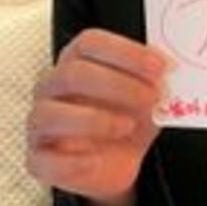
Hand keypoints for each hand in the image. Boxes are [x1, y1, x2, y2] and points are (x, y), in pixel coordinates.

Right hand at [25, 28, 174, 200]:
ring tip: (128, 126)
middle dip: (117, 84)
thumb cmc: (130, 118)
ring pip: (50, 113)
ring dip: (95, 120)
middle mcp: (52, 87)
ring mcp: (40, 123)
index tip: (160, 67)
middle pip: (73, 74)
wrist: (121, 163)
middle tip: (151, 96)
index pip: (91, 43)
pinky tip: (97, 160)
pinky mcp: (38, 159)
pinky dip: (73, 161)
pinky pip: (43, 160)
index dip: (126, 52)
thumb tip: (169, 65)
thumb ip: (155, 78)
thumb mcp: (149, 94)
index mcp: (77, 60)